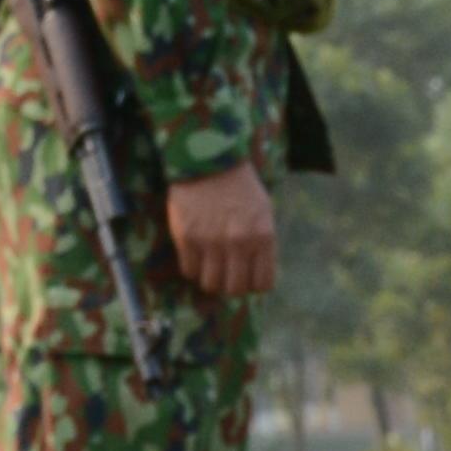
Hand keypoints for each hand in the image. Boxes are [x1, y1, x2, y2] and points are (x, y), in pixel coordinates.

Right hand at [162, 163, 279, 300]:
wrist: (209, 161)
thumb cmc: (240, 187)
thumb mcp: (264, 212)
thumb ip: (263, 244)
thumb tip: (257, 275)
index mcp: (263, 237)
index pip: (263, 284)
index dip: (254, 284)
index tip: (247, 277)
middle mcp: (239, 243)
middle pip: (235, 290)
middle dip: (231, 286)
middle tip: (227, 274)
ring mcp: (211, 242)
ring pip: (210, 284)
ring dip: (211, 279)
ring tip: (210, 265)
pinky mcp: (187, 238)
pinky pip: (189, 271)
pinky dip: (193, 267)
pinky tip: (196, 254)